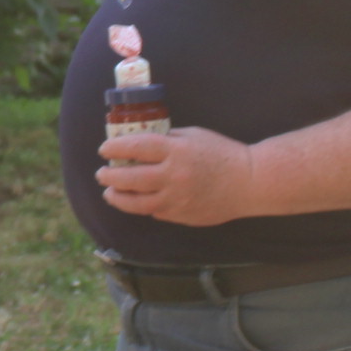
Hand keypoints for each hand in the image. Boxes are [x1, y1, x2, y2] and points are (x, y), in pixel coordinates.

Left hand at [97, 126, 257, 226]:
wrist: (248, 182)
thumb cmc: (222, 153)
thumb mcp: (194, 135)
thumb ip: (168, 140)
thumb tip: (141, 143)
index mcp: (176, 151)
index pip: (137, 147)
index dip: (116, 148)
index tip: (104, 149)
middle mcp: (173, 176)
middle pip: (130, 178)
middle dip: (110, 176)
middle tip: (101, 173)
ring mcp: (177, 198)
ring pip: (137, 203)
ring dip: (118, 198)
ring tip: (110, 193)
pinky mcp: (181, 215)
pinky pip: (154, 212)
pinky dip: (142, 206)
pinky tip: (137, 201)